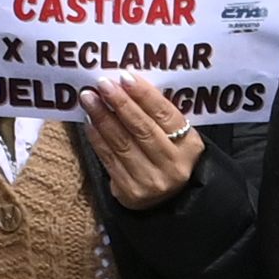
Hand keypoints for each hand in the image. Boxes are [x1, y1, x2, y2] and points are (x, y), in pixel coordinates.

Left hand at [74, 77, 202, 208]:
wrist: (169, 201)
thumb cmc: (170, 158)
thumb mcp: (177, 137)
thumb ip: (158, 116)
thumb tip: (126, 86)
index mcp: (188, 146)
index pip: (165, 115)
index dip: (144, 95)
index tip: (125, 76)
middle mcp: (172, 165)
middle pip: (142, 128)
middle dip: (120, 103)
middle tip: (102, 84)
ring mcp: (150, 180)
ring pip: (122, 142)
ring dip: (102, 117)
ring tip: (89, 98)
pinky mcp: (129, 191)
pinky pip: (109, 159)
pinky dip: (97, 138)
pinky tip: (89, 121)